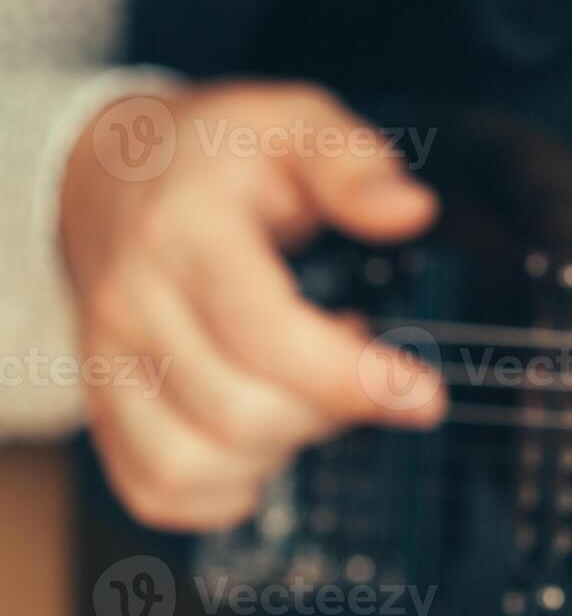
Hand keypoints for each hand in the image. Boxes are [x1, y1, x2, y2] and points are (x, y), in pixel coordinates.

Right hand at [61, 82, 446, 530]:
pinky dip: (225, 491)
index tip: (424, 397)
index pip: (266, 333)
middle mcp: (134, 302)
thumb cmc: (220, 157)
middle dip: (329, 411)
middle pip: (239, 412)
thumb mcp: (294, 124)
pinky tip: (264, 442)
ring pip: (194, 463)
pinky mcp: (103, 405)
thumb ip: (354, 165)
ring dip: (280, 452)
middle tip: (359, 363)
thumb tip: (411, 211)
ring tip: (308, 394)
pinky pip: (159, 489)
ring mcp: (107, 360)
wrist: (110, 172)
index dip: (353, 379)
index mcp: (187, 232)